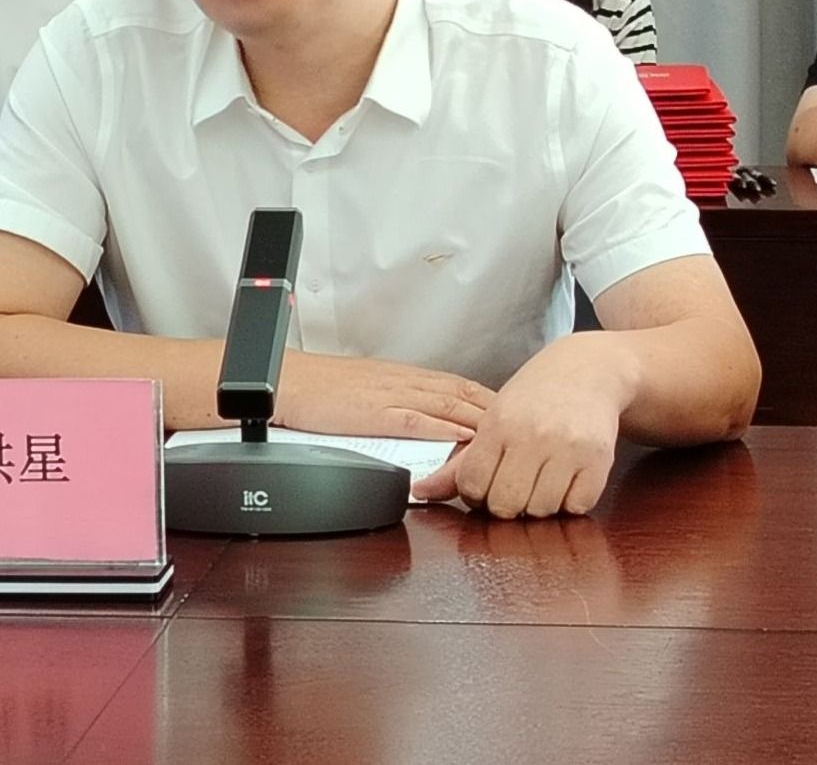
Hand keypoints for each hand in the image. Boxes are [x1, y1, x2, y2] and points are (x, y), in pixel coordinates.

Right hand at [274, 350, 494, 441]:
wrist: (285, 382)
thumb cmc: (318, 389)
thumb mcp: (365, 391)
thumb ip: (395, 403)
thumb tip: (420, 419)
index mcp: (402, 376)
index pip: (457, 385)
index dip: (489, 399)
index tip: (516, 412)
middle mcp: (404, 381)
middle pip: (462, 393)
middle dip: (498, 409)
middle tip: (530, 422)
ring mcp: (392, 396)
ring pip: (448, 404)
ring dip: (480, 420)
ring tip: (510, 435)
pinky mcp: (376, 412)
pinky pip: (417, 420)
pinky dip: (444, 429)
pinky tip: (463, 440)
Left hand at [414, 335, 636, 517]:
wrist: (588, 369)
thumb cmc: (535, 396)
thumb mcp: (494, 417)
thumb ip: (460, 461)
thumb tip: (419, 492)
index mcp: (499, 423)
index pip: (472, 484)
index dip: (475, 492)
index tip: (486, 482)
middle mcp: (532, 435)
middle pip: (505, 505)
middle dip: (505, 503)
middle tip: (514, 483)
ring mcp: (568, 448)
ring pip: (541, 511)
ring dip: (539, 504)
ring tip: (541, 478)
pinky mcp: (599, 459)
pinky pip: (577, 507)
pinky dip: (570, 502)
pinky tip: (566, 479)